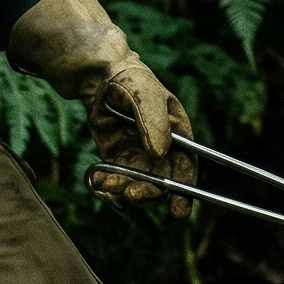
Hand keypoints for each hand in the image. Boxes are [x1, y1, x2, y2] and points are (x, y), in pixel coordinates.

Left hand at [6, 0, 194, 213]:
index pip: (186, 163)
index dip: (186, 188)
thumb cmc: (128, 77)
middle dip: (148, 191)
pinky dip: (110, 182)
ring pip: (137, 180)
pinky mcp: (116, 153)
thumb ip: (154, 122)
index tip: (179, 210)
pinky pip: (117, 175)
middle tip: (132, 195)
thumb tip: (161, 154)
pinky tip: (100, 181)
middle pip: (161, 177)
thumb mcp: (144, 95)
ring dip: (125, 187)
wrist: (96, 73)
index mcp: (176, 128)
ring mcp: (137, 150)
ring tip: (109, 185)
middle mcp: (160, 143)